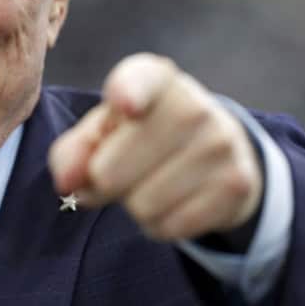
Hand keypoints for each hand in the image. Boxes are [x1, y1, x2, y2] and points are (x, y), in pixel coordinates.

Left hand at [48, 53, 262, 240]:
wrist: (216, 148)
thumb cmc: (141, 135)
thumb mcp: (103, 131)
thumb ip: (73, 152)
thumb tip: (67, 183)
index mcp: (154, 78)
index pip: (140, 80)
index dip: (129, 93)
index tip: (124, 105)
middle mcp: (192, 104)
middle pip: (111, 171)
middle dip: (103, 182)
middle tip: (120, 169)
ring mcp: (220, 143)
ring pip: (142, 205)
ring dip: (134, 205)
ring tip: (151, 181)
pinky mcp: (236, 184)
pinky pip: (170, 227)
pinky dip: (160, 224)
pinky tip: (175, 199)